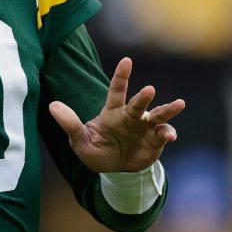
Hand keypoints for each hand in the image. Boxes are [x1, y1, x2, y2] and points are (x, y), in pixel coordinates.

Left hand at [48, 57, 184, 172]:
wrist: (115, 171)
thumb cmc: (96, 151)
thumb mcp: (80, 141)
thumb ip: (69, 124)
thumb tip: (52, 106)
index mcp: (112, 113)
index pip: (116, 91)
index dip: (121, 76)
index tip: (126, 60)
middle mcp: (131, 116)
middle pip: (138, 103)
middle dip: (144, 97)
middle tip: (149, 89)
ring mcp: (144, 127)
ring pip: (158, 115)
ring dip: (167, 110)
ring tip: (179, 103)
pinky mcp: (155, 140)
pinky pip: (164, 133)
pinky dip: (168, 133)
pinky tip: (170, 136)